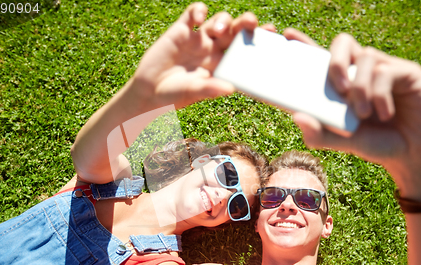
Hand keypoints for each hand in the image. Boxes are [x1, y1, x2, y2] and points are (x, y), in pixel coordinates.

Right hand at [131, 2, 257, 109]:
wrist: (149, 92)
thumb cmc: (174, 96)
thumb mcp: (193, 93)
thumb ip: (210, 89)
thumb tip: (230, 88)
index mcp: (223, 65)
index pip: (245, 49)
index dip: (258, 41)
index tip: (271, 35)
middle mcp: (213, 49)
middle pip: (236, 31)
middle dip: (246, 23)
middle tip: (251, 23)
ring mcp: (198, 38)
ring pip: (219, 20)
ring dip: (223, 21)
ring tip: (217, 31)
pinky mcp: (181, 30)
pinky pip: (193, 13)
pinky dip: (198, 11)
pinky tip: (198, 17)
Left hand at [285, 29, 420, 200]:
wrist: (417, 156)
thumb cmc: (379, 145)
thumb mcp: (346, 143)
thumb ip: (321, 134)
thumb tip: (296, 117)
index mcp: (343, 84)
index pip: (321, 58)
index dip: (305, 44)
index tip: (288, 35)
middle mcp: (361, 72)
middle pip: (342, 43)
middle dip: (334, 61)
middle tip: (338, 89)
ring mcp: (384, 69)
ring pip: (364, 57)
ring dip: (359, 88)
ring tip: (363, 114)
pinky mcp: (406, 73)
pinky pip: (386, 71)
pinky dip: (380, 95)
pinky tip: (385, 114)